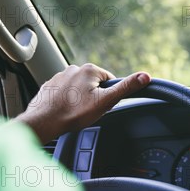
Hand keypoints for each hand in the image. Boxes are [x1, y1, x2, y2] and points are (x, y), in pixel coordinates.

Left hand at [16, 63, 149, 143]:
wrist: (44, 122)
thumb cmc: (74, 113)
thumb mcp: (106, 101)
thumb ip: (126, 88)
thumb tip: (145, 76)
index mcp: (90, 69)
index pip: (109, 81)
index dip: (108, 96)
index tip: (100, 105)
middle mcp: (73, 68)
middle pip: (94, 85)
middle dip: (94, 98)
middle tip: (88, 110)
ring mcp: (59, 76)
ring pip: (79, 89)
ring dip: (80, 100)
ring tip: (75, 112)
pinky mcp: (50, 86)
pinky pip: (65, 93)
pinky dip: (67, 101)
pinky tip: (65, 111)